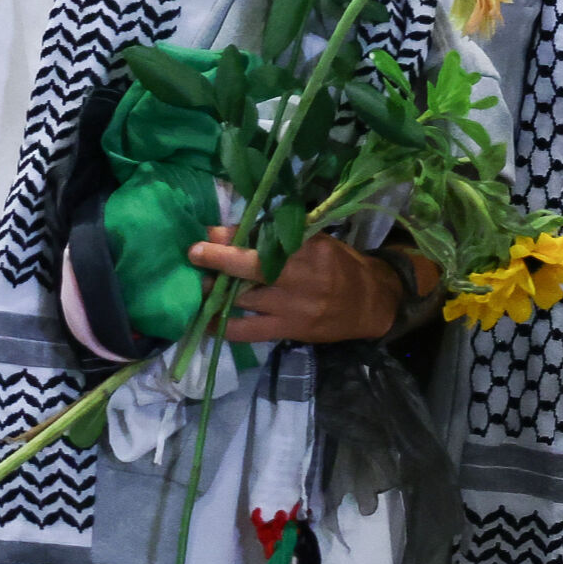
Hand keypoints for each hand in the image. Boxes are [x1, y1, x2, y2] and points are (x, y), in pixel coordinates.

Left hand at [189, 225, 399, 345]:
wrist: (370, 303)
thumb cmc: (338, 265)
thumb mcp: (315, 241)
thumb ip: (275, 236)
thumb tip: (227, 232)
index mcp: (309, 247)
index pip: (265, 237)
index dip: (232, 236)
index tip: (207, 232)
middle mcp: (301, 276)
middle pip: (252, 267)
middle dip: (219, 260)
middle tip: (192, 254)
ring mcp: (294, 307)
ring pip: (246, 299)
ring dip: (216, 292)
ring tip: (198, 286)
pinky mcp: (289, 330)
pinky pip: (249, 331)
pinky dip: (224, 326)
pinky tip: (207, 321)